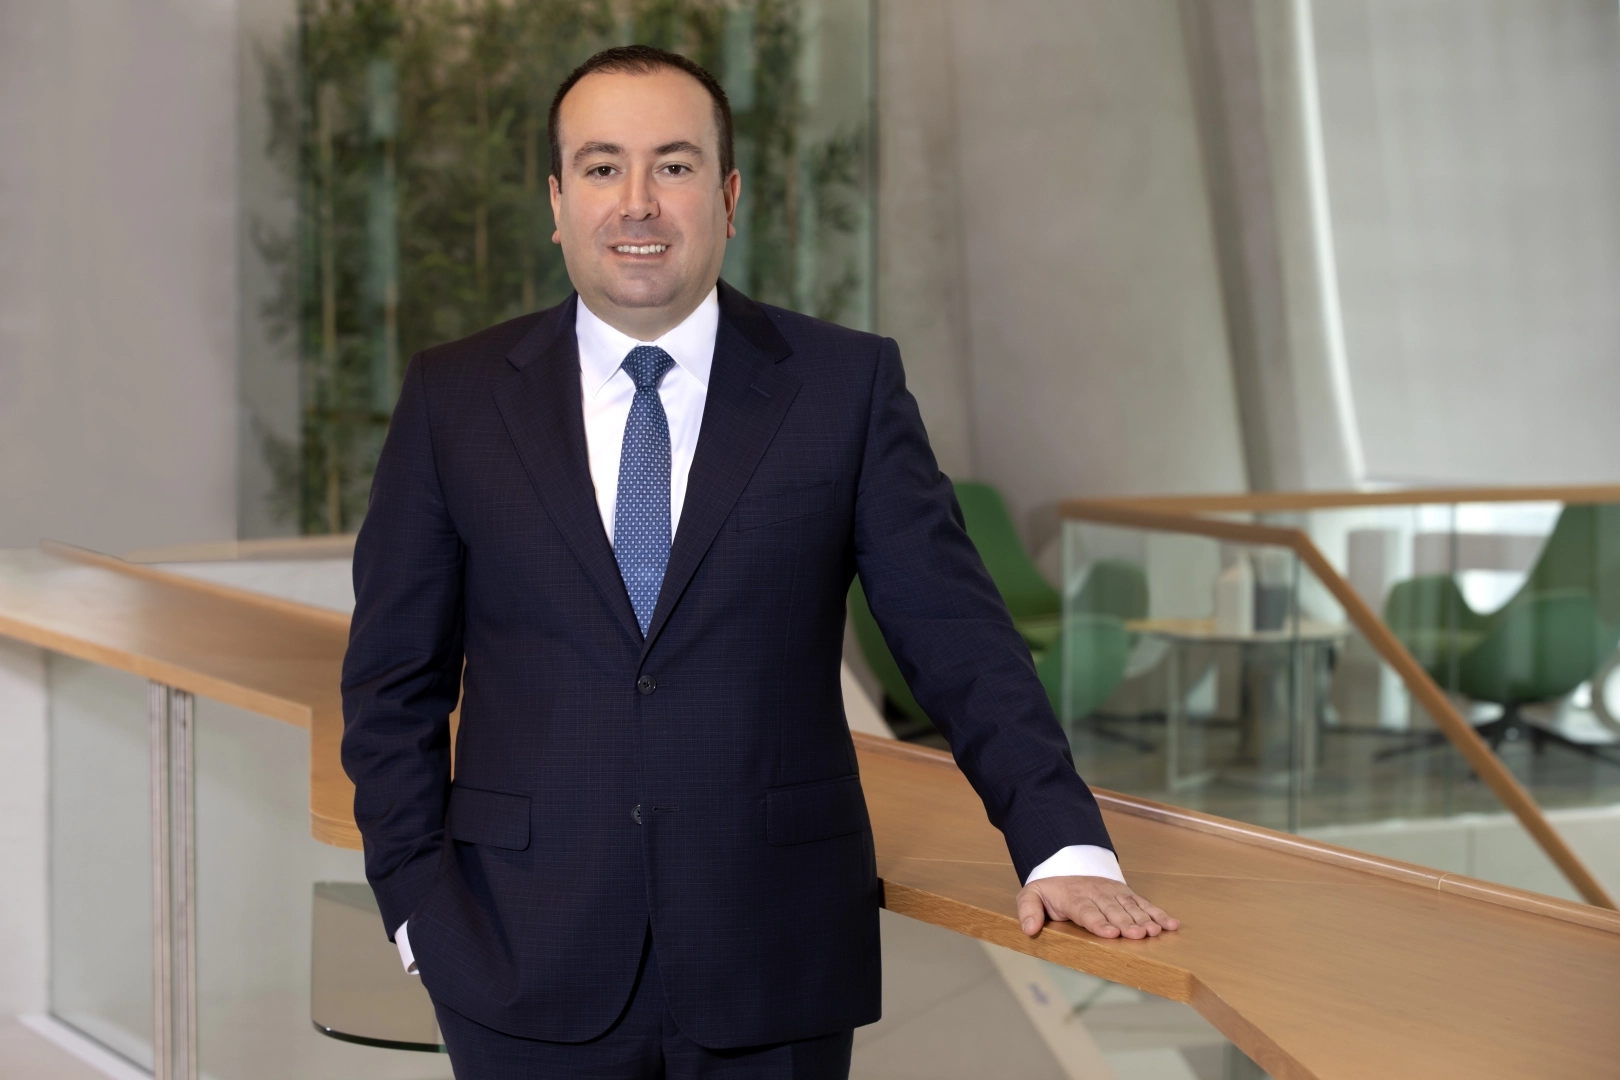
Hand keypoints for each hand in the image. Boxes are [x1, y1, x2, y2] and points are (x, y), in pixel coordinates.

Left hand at [1016, 875, 1179, 939]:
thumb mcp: (1031, 895)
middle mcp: (1097, 894)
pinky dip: (1158, 913)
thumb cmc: (1051, 889)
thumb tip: (1029, 928)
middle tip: (1138, 935)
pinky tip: (1171, 925)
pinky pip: (1144, 903)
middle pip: (1113, 910)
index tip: (1111, 933)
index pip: (1087, 912)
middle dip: (1126, 922)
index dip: (1099, 923)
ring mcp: (1114, 893)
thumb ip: (1028, 910)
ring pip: (1131, 906)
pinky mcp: (1126, 894)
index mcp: (1074, 898)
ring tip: (1156, 931)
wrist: (1066, 863)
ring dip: (1145, 919)